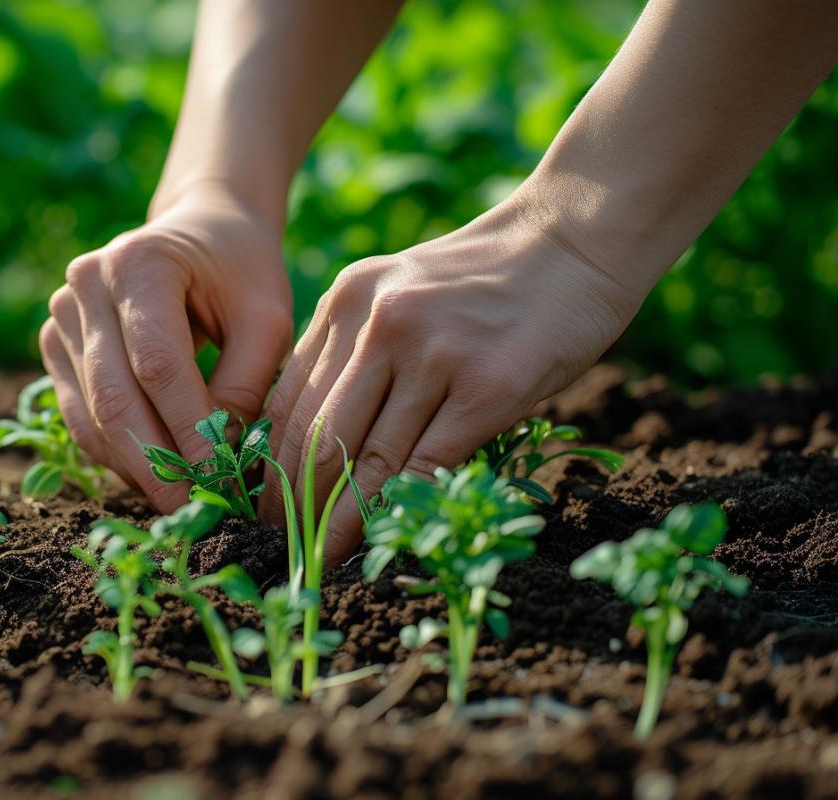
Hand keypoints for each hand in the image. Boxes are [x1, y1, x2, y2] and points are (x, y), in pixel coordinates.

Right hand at [40, 188, 292, 512]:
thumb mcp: (267, 318)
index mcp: (141, 262)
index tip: (220, 478)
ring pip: (91, 415)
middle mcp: (86, 283)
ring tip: (181, 502)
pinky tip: (156, 477)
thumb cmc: (242, 274)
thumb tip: (220, 462)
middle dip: (157, 464)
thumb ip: (247, 384)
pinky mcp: (55, 343)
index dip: (188, 427)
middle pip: (114, 395)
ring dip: (135, 467)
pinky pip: (81, 416)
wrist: (201, 233)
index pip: (158, 364)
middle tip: (194, 511)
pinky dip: (117, 454)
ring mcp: (61, 313)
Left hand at [259, 191, 647, 566]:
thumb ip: (354, 351)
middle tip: (286, 550)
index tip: (264, 511)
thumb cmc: (485, 282)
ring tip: (326, 559)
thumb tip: (319, 445)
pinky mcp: (488, 386)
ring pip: (368, 460)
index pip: (288, 402)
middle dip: (296, 506)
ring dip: (342, 521)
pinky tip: (389, 538)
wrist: (573, 243)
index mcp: (346, 301)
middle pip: (318, 437)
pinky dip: (404, 509)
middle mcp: (379, 323)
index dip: (270, 469)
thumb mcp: (398, 294)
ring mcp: (434, 353)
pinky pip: (429, 464)